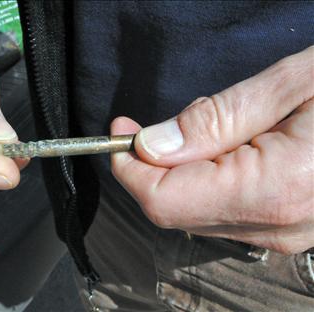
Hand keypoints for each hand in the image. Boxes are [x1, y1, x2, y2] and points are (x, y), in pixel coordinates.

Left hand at [111, 46, 313, 253]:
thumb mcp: (291, 85)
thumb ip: (216, 119)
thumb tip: (150, 146)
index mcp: (274, 188)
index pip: (164, 199)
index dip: (129, 167)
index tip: (120, 132)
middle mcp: (278, 226)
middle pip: (175, 209)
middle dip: (151, 168)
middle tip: (149, 125)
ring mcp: (286, 234)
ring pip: (197, 213)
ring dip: (181, 172)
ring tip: (205, 129)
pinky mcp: (289, 228)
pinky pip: (224, 212)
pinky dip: (207, 181)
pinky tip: (226, 149)